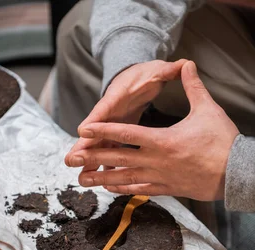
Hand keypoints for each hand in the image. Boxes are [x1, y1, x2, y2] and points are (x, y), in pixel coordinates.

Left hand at [64, 61, 238, 200]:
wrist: (238, 174)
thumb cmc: (224, 142)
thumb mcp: (208, 110)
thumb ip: (194, 86)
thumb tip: (188, 63)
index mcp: (162, 141)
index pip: (126, 134)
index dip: (103, 131)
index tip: (83, 131)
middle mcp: (156, 161)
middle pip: (117, 159)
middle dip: (93, 157)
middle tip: (71, 159)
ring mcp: (160, 178)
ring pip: (124, 179)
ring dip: (101, 179)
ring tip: (82, 180)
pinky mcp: (168, 189)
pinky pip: (140, 191)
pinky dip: (123, 189)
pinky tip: (110, 189)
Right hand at [65, 59, 187, 172]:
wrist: (137, 77)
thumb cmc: (145, 75)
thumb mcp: (157, 70)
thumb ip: (168, 70)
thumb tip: (184, 64)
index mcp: (117, 97)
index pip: (103, 108)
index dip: (94, 120)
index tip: (82, 131)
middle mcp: (110, 113)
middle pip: (94, 131)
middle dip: (82, 146)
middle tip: (70, 160)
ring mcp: (111, 125)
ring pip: (98, 145)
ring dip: (90, 161)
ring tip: (82, 178)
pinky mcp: (116, 133)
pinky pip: (109, 150)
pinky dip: (106, 164)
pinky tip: (104, 180)